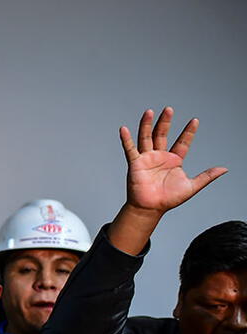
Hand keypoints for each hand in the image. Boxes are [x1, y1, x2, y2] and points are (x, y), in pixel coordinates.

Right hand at [110, 107, 226, 254]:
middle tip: (169, 109)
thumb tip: (224, 169)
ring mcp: (147, 159)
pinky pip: (130, 149)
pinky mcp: (135, 164)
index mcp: (174, 160)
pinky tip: (124, 129)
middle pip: (162, 134)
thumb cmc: (169, 199)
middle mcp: (160, 156)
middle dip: (166, 122)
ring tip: (150, 111)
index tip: (195, 121)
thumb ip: (207, 176)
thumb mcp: (192, 186)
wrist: (150, 208)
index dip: (188, 132)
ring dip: (147, 124)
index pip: (182, 142)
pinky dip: (126, 139)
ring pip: (146, 137)